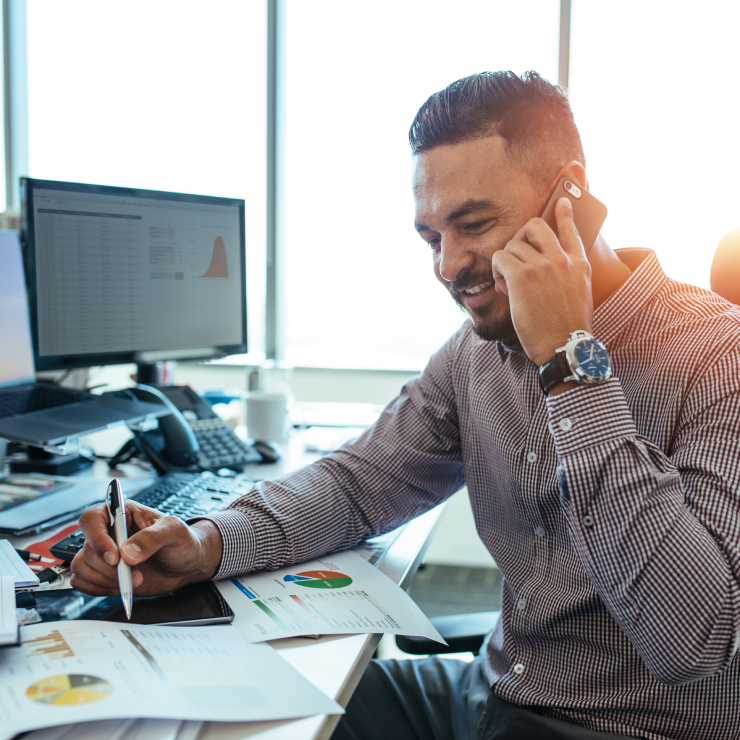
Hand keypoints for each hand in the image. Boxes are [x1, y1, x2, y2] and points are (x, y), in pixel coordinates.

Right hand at [70, 500, 222, 596]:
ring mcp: (104, 554)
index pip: (92, 519)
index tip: (115, 557)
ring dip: (104, 579)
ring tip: (133, 581)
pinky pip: (81, 581)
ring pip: (81, 566)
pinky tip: (119, 588)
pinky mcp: (103, 573)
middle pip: (87, 548)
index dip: (97, 538)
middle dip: (110, 568)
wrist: (187, 564)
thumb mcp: (175, 531)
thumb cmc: (182, 541)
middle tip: (135, 574)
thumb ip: (153, 537)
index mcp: (122, 513)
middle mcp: (108, 532)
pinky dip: (96, 588)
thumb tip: (127, 553)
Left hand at [491, 197, 592, 365]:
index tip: (562, 202)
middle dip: (520, 237)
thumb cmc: (567, 328)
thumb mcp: (580, 294)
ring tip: (509, 283)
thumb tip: (546, 266)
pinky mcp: (521, 276)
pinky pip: (499, 258)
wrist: (563, 345)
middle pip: (535, 226)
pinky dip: (496, 271)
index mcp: (579, 264)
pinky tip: (503, 286)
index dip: (565, 213)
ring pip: (512, 244)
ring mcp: (541, 265)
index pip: (571, 229)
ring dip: (505, 262)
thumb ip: (568, 275)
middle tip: (515, 256)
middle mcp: (561, 259)